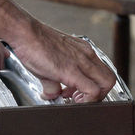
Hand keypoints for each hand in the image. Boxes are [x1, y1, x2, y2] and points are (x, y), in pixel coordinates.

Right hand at [0, 0, 115, 101]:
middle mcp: (86, 55)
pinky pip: (92, 90)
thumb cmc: (33, 43)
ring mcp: (81, 61)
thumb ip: (53, 83)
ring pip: (106, 84)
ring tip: (73, 100)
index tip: (78, 94)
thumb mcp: (47, 64)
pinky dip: (85, 101)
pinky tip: (70, 100)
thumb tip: (52, 94)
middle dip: (98, 95)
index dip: (94, 88)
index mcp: (82, 51)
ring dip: (93, 98)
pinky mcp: (72, 70)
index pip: (101, 72)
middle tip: (80, 99)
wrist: (25, 33)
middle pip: (108, 79)